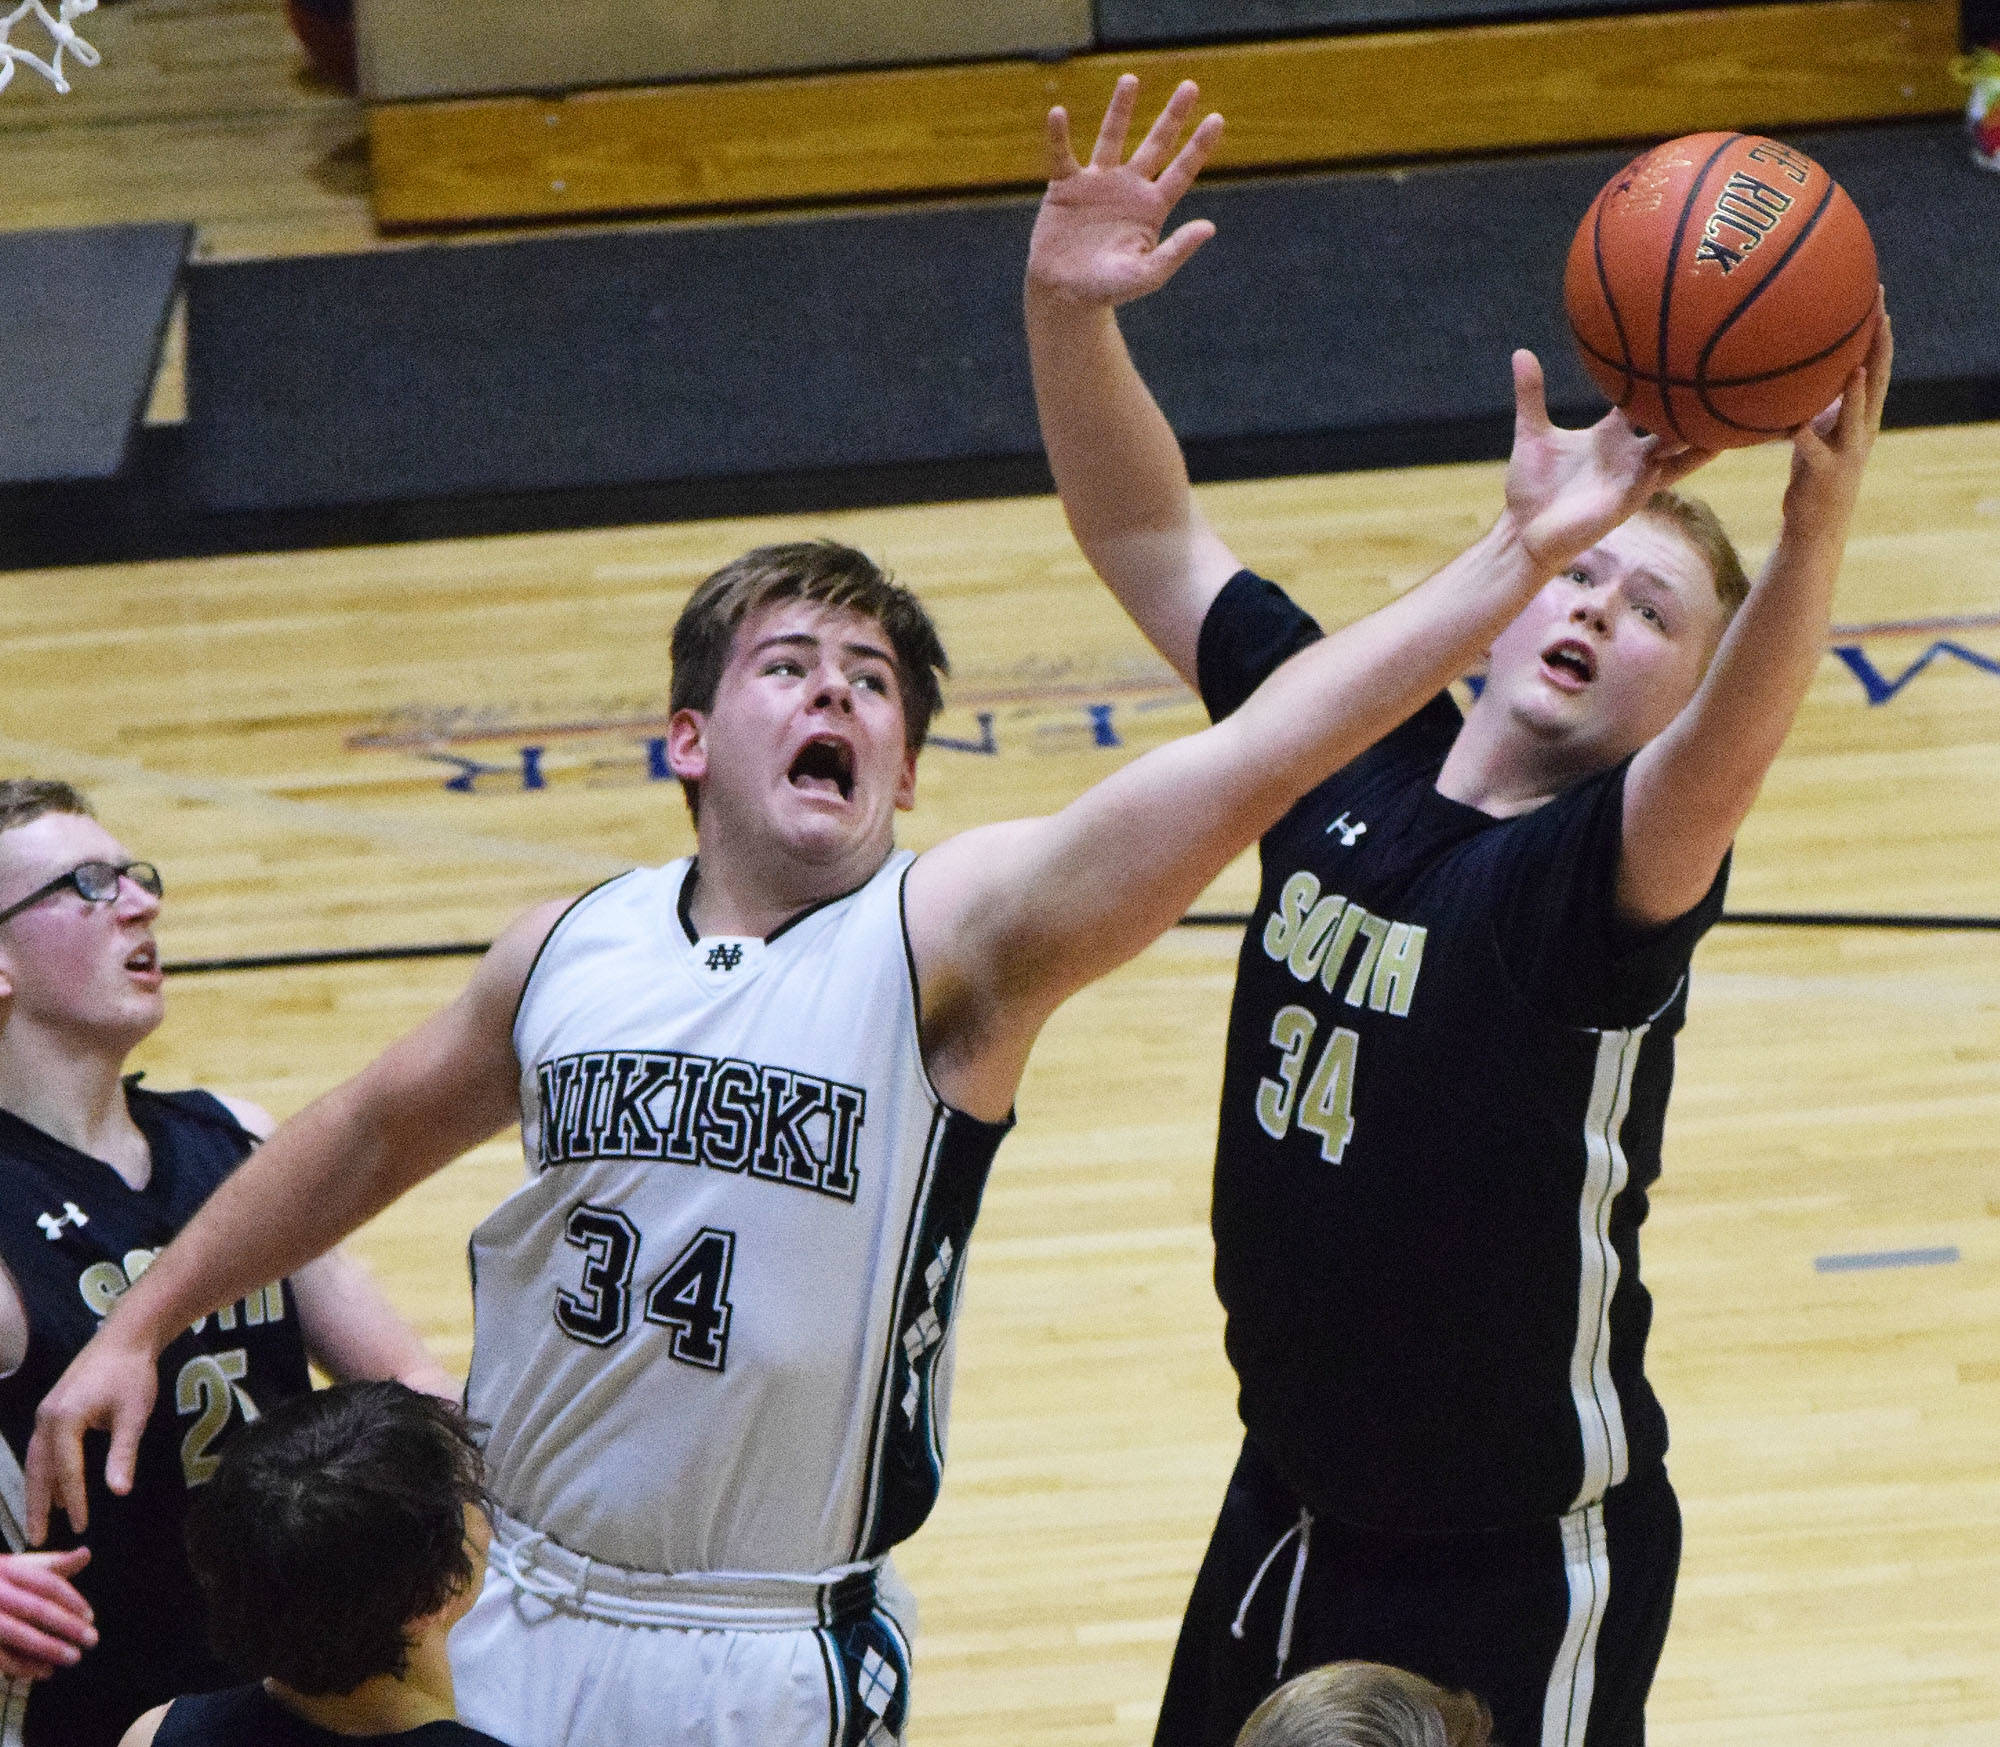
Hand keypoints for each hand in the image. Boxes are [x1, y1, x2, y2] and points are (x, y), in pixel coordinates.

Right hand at [0, 1549, 94, 1680]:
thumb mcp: (18, 1567)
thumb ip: (51, 1565)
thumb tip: (86, 1553)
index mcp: (7, 1569)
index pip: (46, 1583)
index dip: (71, 1600)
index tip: (90, 1618)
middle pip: (35, 1608)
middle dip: (66, 1625)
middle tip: (92, 1640)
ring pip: (16, 1633)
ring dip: (47, 1648)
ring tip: (74, 1658)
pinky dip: (23, 1665)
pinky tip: (45, 1671)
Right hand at [25, 1326, 160, 1542]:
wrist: (125, 1337)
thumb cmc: (132, 1373)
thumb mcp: (133, 1414)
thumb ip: (123, 1454)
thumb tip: (119, 1492)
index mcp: (64, 1419)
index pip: (68, 1470)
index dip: (75, 1500)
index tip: (81, 1527)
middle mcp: (46, 1418)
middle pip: (38, 1470)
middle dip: (37, 1507)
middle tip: (36, 1540)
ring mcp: (45, 1413)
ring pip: (36, 1461)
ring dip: (38, 1492)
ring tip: (40, 1522)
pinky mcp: (52, 1410)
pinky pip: (43, 1448)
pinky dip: (45, 1472)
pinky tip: (54, 1488)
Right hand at [1026, 74, 1223, 309]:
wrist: (1064, 294)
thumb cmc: (1107, 289)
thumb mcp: (1146, 275)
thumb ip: (1176, 251)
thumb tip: (1209, 227)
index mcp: (1152, 208)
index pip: (1181, 171)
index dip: (1199, 147)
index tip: (1217, 118)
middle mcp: (1129, 188)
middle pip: (1156, 145)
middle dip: (1172, 117)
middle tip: (1191, 86)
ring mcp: (1098, 183)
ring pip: (1112, 138)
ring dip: (1120, 109)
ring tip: (1131, 78)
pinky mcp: (1066, 186)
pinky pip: (1062, 155)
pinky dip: (1059, 136)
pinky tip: (1058, 114)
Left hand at [1503, 350, 1717, 575]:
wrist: (1523, 532)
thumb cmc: (1531, 488)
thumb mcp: (1532, 433)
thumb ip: (1531, 394)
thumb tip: (1521, 353)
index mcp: (1609, 434)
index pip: (1642, 399)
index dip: (1657, 377)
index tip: (1677, 346)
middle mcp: (1628, 452)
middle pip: (1671, 422)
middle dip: (1692, 403)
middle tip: (1723, 371)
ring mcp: (1633, 475)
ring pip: (1679, 450)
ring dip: (1702, 433)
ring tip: (1734, 410)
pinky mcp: (1629, 497)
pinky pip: (1664, 476)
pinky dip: (1683, 460)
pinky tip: (1706, 444)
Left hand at [1782, 293, 1890, 537]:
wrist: (1817, 523)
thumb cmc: (1814, 469)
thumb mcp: (1821, 427)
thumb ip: (1818, 399)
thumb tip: (1801, 366)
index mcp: (1862, 414)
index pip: (1876, 364)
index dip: (1879, 332)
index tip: (1876, 295)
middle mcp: (1862, 428)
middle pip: (1876, 380)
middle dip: (1878, 346)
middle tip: (1879, 311)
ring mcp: (1846, 451)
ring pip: (1855, 418)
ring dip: (1854, 394)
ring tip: (1853, 367)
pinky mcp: (1824, 473)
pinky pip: (1812, 452)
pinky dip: (1804, 438)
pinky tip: (1795, 426)